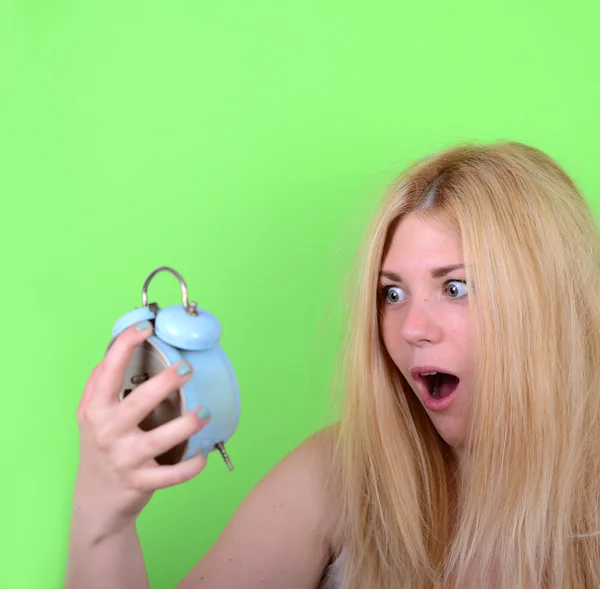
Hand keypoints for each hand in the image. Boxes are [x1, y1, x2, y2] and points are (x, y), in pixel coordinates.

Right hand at [73, 321, 210, 540]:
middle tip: (188, 368)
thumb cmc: (99, 447)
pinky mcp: (141, 482)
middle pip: (139, 402)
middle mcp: (108, 432)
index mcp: (96, 409)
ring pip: (159, 440)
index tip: (146, 327)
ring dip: (186, 424)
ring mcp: (125, 458)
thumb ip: (99, 383)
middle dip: (165, 383)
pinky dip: (191, 466)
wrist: (96, 500)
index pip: (108, 371)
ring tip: (205, 411)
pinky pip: (172, 475)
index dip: (126, 345)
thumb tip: (117, 346)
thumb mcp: (90, 414)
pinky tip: (203, 454)